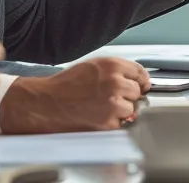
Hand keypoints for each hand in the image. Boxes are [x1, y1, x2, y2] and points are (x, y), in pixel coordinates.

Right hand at [0, 57, 149, 133]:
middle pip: (137, 91)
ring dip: (122, 110)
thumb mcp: (92, 67)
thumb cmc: (65, 85)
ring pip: (132, 108)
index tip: (140, 85)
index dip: (140, 80)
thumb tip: (134, 80)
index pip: (140, 72)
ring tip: (103, 107)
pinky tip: (99, 116)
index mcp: (112, 65)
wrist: (48, 103)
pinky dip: (114, 122)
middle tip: (112, 98)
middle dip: (128, 96)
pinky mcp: (109, 122)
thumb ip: (115, 71)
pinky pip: (122, 123)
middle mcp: (115, 83)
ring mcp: (113, 103)